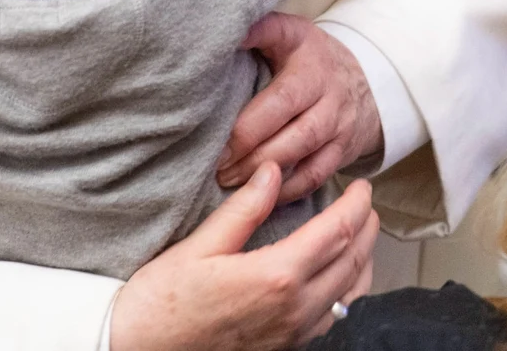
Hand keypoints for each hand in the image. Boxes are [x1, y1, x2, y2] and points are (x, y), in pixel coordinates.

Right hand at [110, 164, 376, 350]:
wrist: (139, 350)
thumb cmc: (161, 301)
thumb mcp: (199, 246)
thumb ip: (244, 209)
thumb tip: (273, 172)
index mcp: (275, 276)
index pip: (337, 232)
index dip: (356, 205)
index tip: (361, 186)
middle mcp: (294, 308)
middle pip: (352, 261)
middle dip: (366, 228)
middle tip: (367, 204)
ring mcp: (293, 333)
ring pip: (350, 294)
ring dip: (363, 260)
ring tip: (361, 236)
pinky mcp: (286, 347)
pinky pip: (333, 317)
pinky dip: (347, 291)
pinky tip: (337, 278)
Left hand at [218, 14, 382, 201]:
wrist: (368, 83)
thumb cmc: (312, 58)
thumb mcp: (291, 32)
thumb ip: (261, 29)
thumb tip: (227, 30)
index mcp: (310, 64)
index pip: (281, 96)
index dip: (249, 121)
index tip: (215, 134)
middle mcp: (329, 96)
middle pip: (291, 130)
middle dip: (249, 151)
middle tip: (215, 166)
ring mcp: (338, 127)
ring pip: (302, 155)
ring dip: (263, 174)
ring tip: (228, 182)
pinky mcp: (342, 153)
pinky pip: (314, 178)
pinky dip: (286, 191)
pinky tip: (258, 197)